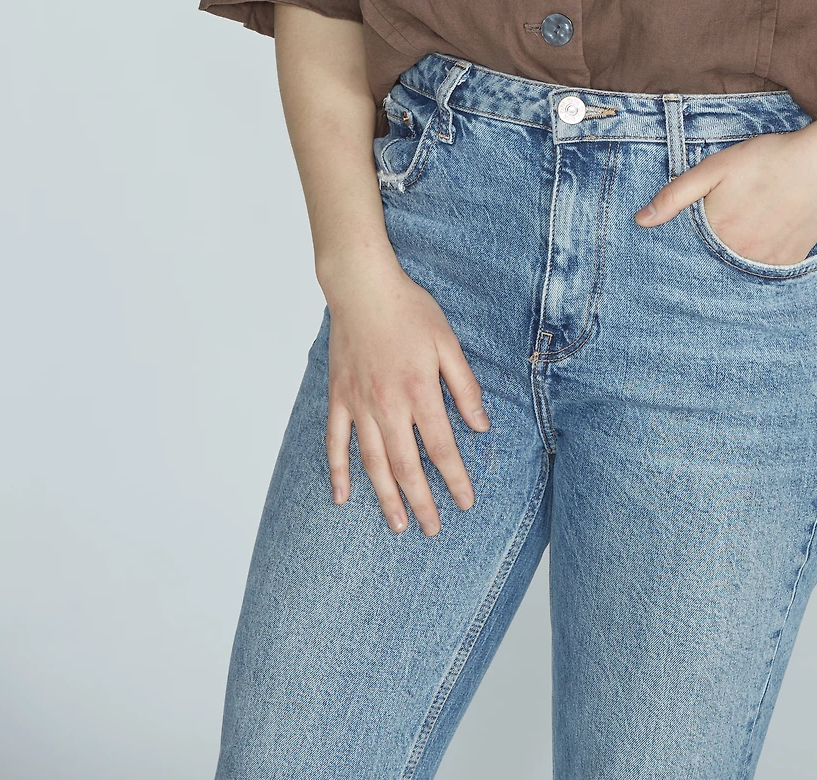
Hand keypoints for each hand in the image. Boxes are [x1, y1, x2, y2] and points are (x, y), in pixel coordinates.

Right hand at [324, 253, 490, 535]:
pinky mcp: (338, 399)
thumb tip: (481, 425)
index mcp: (419, 392)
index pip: (441, 447)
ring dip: (385, 497)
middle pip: (406, 466)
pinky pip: (335, 443)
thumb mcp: (448, 342)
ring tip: (397, 525)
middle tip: (432, 529)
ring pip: (373, 463)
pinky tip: (343, 497)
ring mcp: (359, 405)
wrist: (363, 288)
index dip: (455, 478)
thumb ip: (464, 386)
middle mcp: (387, 406)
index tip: (466, 502)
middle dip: (422, 501)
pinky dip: (338, 472)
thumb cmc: (409, 310)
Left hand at [633, 127, 816, 265]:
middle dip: (713, 248)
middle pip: (715, 261)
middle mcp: (740, 257)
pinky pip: (767, 268)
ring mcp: (767, 263)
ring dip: (738, 253)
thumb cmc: (767, 161)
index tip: (693, 231)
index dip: (689, 241)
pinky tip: (768, 231)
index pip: (690, 250)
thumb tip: (641, 221)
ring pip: (740, 266)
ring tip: (748, 225)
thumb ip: (675, 196)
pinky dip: (762, 255)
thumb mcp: (713, 169)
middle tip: (729, 220)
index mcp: (717, 235)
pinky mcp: (791, 262)